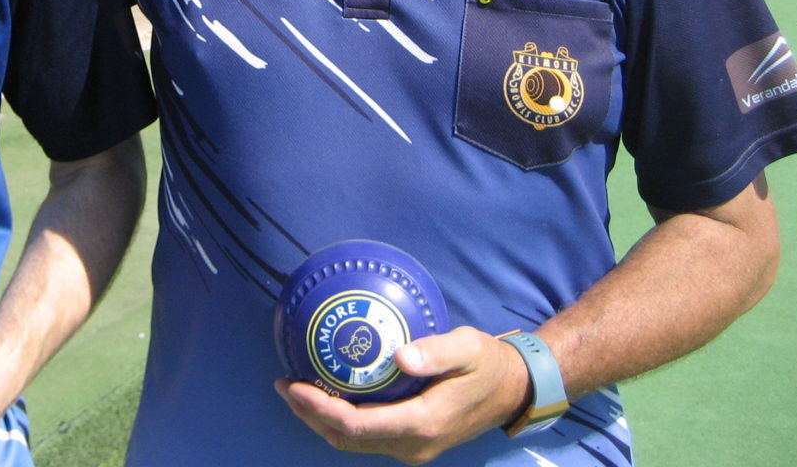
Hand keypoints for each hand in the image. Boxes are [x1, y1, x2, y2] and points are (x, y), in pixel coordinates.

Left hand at [274, 327, 530, 464]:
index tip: (293, 384)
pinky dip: (340, 418)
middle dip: (309, 415)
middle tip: (284, 384)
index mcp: (421, 424)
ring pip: (353, 442)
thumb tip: (401, 355)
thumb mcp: (468, 348)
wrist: (512, 392)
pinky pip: (366, 435)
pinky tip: (327, 392)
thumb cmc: (488, 364)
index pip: (357, 425)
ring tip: (295, 389)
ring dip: (321, 419)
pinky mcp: (411, 442)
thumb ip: (437, 352)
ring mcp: (412, 449)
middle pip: (346, 439)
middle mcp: (412, 445)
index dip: (319, 409)